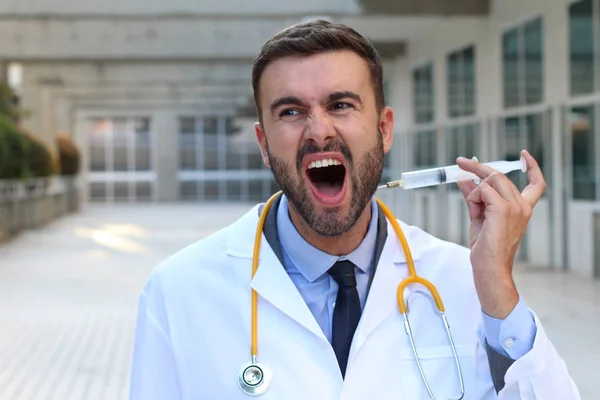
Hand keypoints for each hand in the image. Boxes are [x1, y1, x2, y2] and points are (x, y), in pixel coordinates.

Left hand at [455, 150, 545, 318]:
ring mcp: (514, 207)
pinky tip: (475, 212)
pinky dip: (473, 197)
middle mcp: (523, 206)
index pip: (537, 184)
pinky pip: (482, 190)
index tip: (525, 155)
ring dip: (473, 190)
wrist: (490, 267)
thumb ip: (474, 196)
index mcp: (523, 208)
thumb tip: (464, 178)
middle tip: (460, 162)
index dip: (532, 167)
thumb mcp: (479, 216)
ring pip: (489, 180)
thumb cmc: (485, 247)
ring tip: (473, 209)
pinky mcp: (502, 209)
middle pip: (499, 175)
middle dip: (477, 168)